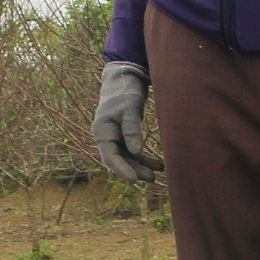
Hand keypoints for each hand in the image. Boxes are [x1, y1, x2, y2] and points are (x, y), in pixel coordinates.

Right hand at [91, 63, 162, 183]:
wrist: (124, 79)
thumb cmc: (125, 92)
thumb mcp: (130, 109)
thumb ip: (132, 130)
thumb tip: (136, 152)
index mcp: (102, 130)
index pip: (109, 156)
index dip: (121, 169)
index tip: (134, 180)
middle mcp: (106, 136)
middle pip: (118, 159)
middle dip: (134, 170)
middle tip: (151, 179)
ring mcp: (114, 136)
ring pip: (126, 157)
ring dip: (140, 166)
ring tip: (156, 175)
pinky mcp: (123, 135)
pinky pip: (132, 151)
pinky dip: (144, 157)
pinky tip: (157, 164)